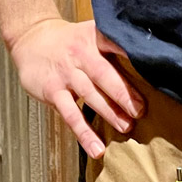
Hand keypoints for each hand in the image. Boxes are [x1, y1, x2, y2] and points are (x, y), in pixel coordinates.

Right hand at [7, 17, 145, 158]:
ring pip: (90, 95)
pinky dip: (84, 133)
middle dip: (123, 93)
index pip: (114, 42)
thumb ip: (114, 43)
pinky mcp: (53, 91)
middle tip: (140, 110)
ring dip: (109, 113)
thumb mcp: (90, 33)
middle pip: (104, 74)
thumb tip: (149, 57)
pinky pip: (71, 115)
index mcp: (93, 37)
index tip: (150, 64)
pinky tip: (97, 148)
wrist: (31, 39)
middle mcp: (80, 54)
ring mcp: (66, 74)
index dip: (131, 52)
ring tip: (126, 127)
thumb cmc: (69, 41)